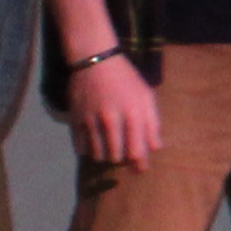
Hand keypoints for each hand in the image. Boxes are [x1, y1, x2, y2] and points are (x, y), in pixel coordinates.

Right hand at [73, 50, 162, 171]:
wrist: (95, 60)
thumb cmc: (125, 79)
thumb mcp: (145, 96)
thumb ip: (152, 123)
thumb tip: (154, 148)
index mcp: (132, 114)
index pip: (136, 151)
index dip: (139, 165)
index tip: (139, 169)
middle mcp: (111, 120)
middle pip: (116, 156)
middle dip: (122, 159)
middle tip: (123, 155)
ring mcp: (91, 120)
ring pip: (98, 154)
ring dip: (105, 156)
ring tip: (108, 150)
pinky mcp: (75, 119)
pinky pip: (80, 147)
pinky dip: (87, 150)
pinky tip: (93, 145)